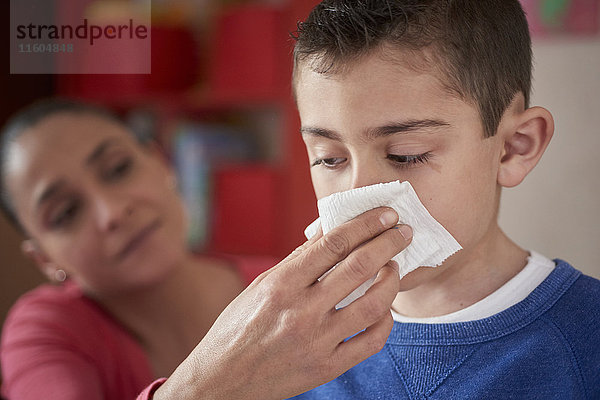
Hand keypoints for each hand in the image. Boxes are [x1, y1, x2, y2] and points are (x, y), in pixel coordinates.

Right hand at [153, 207, 411, 399]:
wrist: (223, 380)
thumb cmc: (238, 328)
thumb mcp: (261, 285)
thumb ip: (299, 261)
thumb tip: (332, 231)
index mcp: (281, 284)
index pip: (334, 243)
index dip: (366, 224)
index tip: (385, 214)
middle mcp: (301, 311)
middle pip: (359, 267)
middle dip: (388, 243)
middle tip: (402, 231)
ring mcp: (317, 341)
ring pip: (373, 304)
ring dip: (392, 279)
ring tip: (395, 267)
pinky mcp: (327, 368)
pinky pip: (371, 342)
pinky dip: (386, 320)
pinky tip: (386, 308)